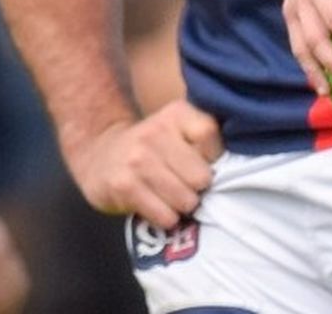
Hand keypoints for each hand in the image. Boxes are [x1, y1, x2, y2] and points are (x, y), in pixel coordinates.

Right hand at [68, 101, 221, 229]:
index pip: (210, 135)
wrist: (100, 154)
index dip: (214, 157)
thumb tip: (232, 166)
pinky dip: (168, 219)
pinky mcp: (124, 186)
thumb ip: (201, 139)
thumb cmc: (152, 146)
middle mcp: (156, 132)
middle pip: (200, 175)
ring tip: (177, 200)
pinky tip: (162, 210)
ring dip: (184, 206)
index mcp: (176, 113)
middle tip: (191, 188)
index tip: (206, 164)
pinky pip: (163, 215)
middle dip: (199, 188)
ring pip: (184, 199)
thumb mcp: (176, 129)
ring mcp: (138, 159)